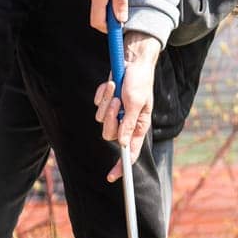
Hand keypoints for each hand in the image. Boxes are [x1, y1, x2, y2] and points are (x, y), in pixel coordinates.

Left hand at [95, 34, 159, 178]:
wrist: (132, 60)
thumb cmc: (139, 81)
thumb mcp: (136, 103)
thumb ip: (129, 124)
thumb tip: (122, 144)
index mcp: (139, 126)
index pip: (131, 153)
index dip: (122, 167)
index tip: (112, 177)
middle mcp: (127, 122)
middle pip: (109, 135)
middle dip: (110, 118)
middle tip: (116, 103)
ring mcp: (116, 112)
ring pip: (101, 119)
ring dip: (107, 102)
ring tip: (116, 88)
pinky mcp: (107, 102)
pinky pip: (97, 105)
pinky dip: (102, 94)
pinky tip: (111, 83)